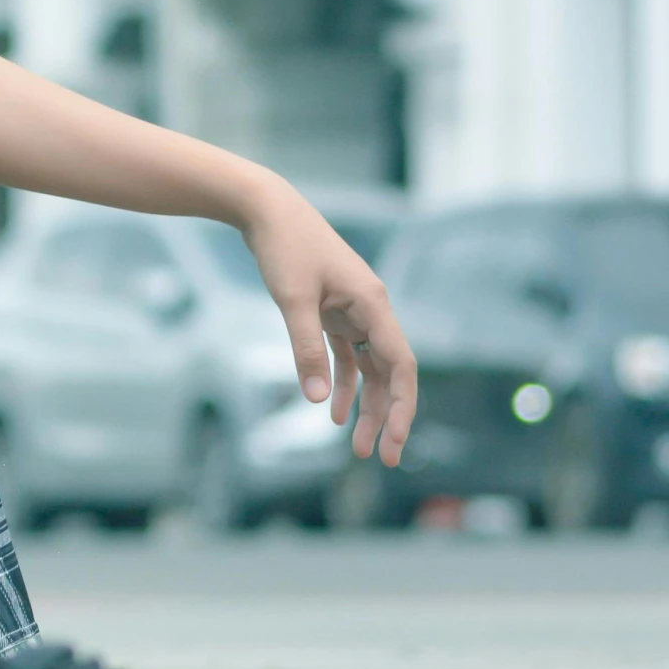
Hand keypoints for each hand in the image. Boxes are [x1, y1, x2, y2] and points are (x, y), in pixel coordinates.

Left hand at [242, 179, 416, 465]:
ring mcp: (353, 310)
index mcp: (373, 305)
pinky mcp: (333, 310)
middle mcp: (371, 309)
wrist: (266, 209)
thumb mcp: (292, 300)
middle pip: (390, 373)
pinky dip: (343, 383)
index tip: (396, 442)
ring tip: (357, 446)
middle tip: (381, 459)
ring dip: (366, 405)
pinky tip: (333, 410)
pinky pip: (347, 355)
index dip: (403, 407)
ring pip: (370, 368)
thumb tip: (318, 398)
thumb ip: (306, 350)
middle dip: (388, 416)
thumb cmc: (284, 247)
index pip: (401, 366)